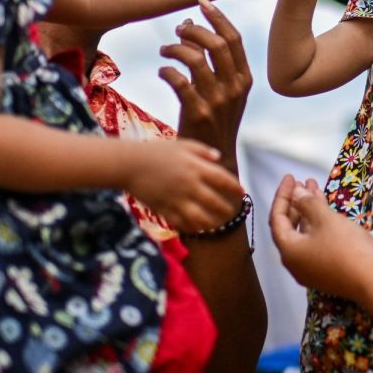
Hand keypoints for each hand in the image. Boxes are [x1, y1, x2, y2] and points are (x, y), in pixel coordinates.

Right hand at [122, 139, 243, 232]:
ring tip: (216, 224)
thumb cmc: (156, 151)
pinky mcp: (165, 210)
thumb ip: (202, 151)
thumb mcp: (182, 145)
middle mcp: (190, 185)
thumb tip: (218, 157)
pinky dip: (192, 228)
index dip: (236, 188)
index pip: (223, 180)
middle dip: (226, 209)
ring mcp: (178, 200)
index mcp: (196, 167)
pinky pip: (183, 224)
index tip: (242, 192)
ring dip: (212, 223)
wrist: (129, 164)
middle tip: (230, 211)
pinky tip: (197, 228)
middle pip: (216, 203)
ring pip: (202, 219)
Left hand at [159, 0, 250, 169]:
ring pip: (195, 59)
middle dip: (194, 29)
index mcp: (244, 78)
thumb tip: (191, 24)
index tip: (201, 3)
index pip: (233, 39)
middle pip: (216, 44)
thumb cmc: (215, 121)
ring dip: (176, 49)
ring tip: (165, 50)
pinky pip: (179, 81)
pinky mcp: (198, 114)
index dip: (217, 17)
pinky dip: (167, 71)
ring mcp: (218, 101)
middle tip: (179, 28)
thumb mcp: (222, 90)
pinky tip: (162, 71)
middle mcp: (235, 87)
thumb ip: (210, 60)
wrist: (214, 160)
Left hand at [269, 174, 372, 301]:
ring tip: (315, 189)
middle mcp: (294, 263)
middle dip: (296, 203)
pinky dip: (317, 225)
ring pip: (304, 235)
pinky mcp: (326, 272)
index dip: (282, 196)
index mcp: (288, 251)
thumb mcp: (325, 219)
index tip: (290, 178)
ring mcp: (310, 270)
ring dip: (308, 212)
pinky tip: (327, 211)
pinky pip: (315, 243)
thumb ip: (308, 203)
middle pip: (288, 228)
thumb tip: (297, 194)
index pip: (276, 219)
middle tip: (303, 183)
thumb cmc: (346, 247)